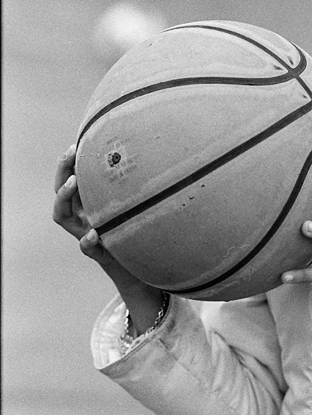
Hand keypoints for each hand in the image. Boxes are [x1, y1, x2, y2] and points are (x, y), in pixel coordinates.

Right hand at [53, 145, 151, 298]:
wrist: (143, 270)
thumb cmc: (139, 230)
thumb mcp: (134, 204)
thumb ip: (133, 185)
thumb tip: (148, 149)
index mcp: (89, 204)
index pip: (69, 179)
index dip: (67, 162)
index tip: (75, 144)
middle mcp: (82, 218)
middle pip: (60, 193)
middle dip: (61, 172)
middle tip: (70, 154)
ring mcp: (87, 235)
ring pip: (61, 216)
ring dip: (63, 197)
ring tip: (73, 182)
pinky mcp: (100, 254)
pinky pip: (87, 248)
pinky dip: (88, 241)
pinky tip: (95, 233)